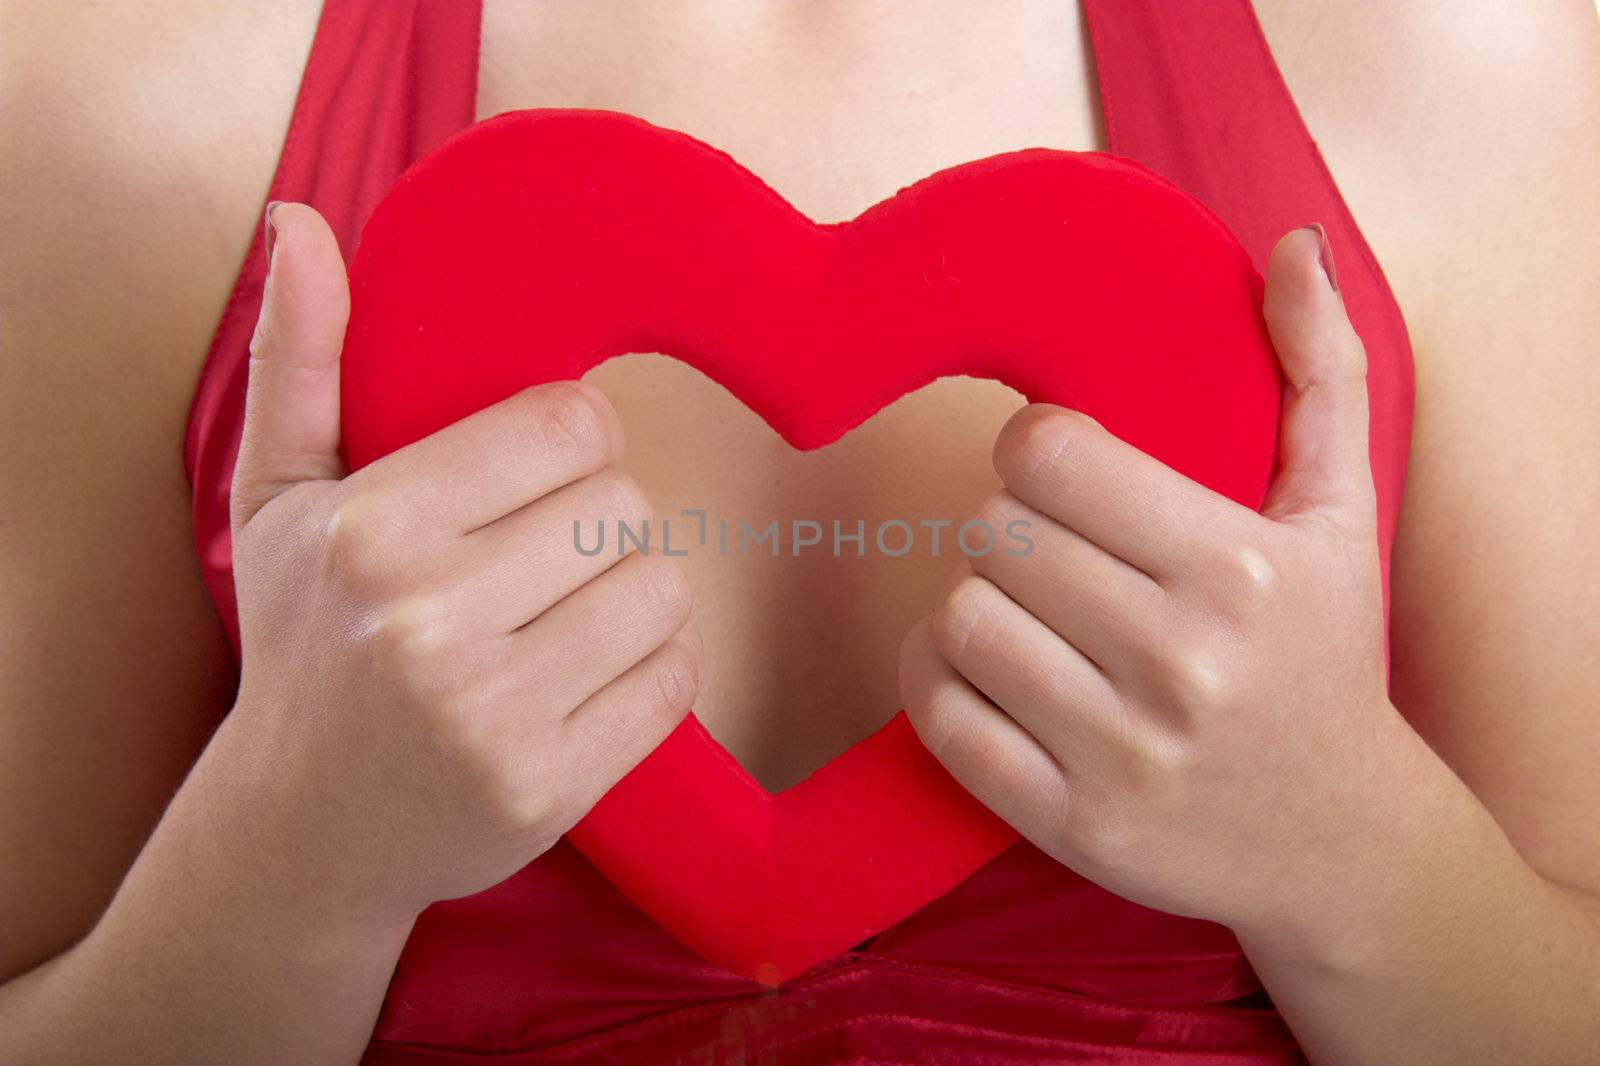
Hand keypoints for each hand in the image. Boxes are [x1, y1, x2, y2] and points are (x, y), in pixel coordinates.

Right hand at [222, 203, 700, 923]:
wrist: (305, 830)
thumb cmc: (304, 641)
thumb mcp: (278, 497)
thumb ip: (298, 357)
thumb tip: (296, 223)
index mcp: (372, 528)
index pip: (571, 425)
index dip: (573, 441)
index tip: (537, 474)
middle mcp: (427, 622)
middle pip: (624, 506)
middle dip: (598, 521)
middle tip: (542, 557)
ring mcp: (492, 715)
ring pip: (662, 588)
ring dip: (632, 594)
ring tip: (562, 616)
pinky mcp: (550, 787)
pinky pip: (676, 679)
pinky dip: (653, 669)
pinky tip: (585, 677)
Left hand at [900, 225, 1432, 944]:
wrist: (1342, 843)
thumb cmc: (1325, 657)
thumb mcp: (1343, 514)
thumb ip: (1321, 370)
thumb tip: (1289, 245)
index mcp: (1240, 568)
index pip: (1047, 455)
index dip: (1036, 449)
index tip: (1063, 469)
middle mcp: (1182, 662)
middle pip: (992, 532)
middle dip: (1010, 529)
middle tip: (1051, 549)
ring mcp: (1122, 753)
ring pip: (956, 617)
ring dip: (973, 602)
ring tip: (1026, 611)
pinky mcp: (1070, 823)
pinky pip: (939, 715)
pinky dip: (938, 679)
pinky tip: (988, 670)